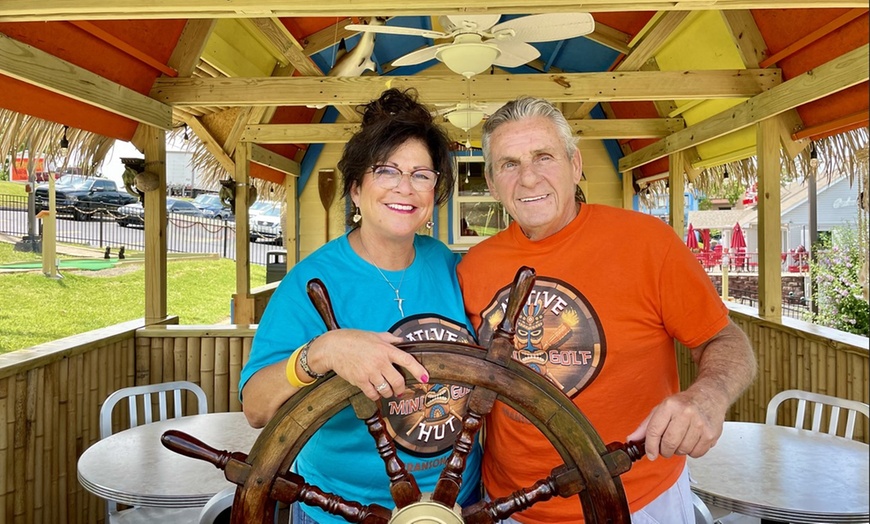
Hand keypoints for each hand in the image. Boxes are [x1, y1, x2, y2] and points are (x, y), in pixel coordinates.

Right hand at [308, 330, 428, 401]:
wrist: (333, 347)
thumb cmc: (354, 339)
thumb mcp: (375, 335)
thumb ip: (390, 339)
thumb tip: (402, 340)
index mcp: (386, 349)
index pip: (407, 360)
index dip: (418, 370)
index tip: (425, 378)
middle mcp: (380, 362)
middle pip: (398, 381)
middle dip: (401, 388)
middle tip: (400, 390)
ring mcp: (370, 372)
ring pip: (386, 390)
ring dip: (388, 393)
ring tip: (387, 391)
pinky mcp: (359, 381)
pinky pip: (372, 394)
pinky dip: (376, 396)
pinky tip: (374, 392)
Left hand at [626, 390, 724, 460]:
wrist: (709, 395)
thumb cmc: (684, 403)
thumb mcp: (662, 409)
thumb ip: (646, 426)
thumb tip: (632, 440)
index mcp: (670, 406)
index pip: (654, 431)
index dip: (650, 446)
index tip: (650, 454)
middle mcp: (685, 413)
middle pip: (668, 444)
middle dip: (664, 450)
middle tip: (666, 447)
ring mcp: (700, 424)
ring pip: (682, 450)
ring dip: (679, 451)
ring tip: (681, 439)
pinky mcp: (711, 434)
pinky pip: (696, 454)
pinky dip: (692, 452)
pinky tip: (692, 440)